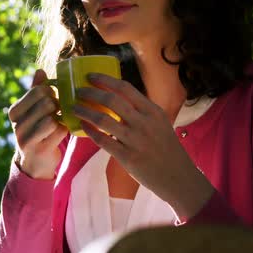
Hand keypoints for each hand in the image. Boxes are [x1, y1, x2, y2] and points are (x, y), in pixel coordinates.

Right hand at [8, 69, 68, 179]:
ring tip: (58, 121)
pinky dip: (64, 130)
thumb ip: (35, 91)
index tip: (52, 99)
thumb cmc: (36, 131)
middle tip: (57, 112)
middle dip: (56, 105)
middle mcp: (17, 125)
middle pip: (46, 103)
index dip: (51, 92)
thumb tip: (40, 70)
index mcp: (14, 112)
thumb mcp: (31, 111)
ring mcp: (27, 139)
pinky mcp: (40, 150)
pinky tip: (60, 132)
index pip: (37, 91)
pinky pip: (60, 131)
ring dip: (60, 119)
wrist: (34, 163)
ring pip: (52, 118)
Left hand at [72, 73, 213, 218]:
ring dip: (85, 111)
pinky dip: (90, 131)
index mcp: (153, 111)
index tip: (90, 76)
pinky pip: (103, 141)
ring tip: (74, 107)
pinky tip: (82, 126)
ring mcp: (135, 140)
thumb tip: (115, 97)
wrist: (177, 177)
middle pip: (111, 100)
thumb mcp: (160, 123)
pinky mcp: (127, 157)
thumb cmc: (166, 148)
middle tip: (79, 91)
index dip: (105, 80)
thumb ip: (141, 111)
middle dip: (91, 93)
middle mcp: (144, 123)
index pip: (125, 88)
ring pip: (103, 120)